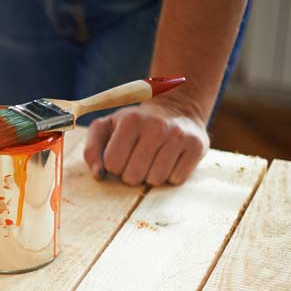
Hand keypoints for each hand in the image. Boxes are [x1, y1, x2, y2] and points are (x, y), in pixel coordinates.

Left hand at [83, 96, 208, 185]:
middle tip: (138, 160)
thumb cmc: (134, 125)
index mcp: (130, 120)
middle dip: (131, 174)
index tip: (121, 155)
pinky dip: (171, 176)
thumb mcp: (106, 128)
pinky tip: (169, 160)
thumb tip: (99, 174)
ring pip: (155, 180)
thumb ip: (92, 149)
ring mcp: (179, 136)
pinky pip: (176, 179)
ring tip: (153, 160)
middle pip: (133, 176)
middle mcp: (157, 126)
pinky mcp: (197, 146)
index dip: (113, 165)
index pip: (112, 164)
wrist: (177, 110)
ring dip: (150, 176)